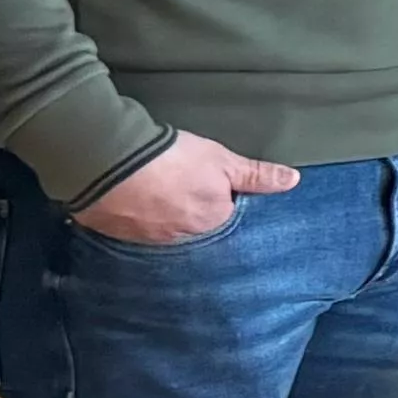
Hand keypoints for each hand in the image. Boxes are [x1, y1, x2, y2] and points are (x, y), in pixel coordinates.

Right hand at [75, 130, 298, 243]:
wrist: (105, 160)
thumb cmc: (171, 159)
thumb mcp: (222, 161)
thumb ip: (257, 175)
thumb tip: (293, 181)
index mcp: (210, 223)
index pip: (224, 215)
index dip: (219, 196)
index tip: (209, 181)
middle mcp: (178, 238)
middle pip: (191, 224)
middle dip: (188, 207)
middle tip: (179, 183)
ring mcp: (142, 237)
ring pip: (158, 226)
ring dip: (158, 211)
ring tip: (153, 188)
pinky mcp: (111, 231)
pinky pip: (127, 224)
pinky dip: (130, 212)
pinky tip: (127, 197)